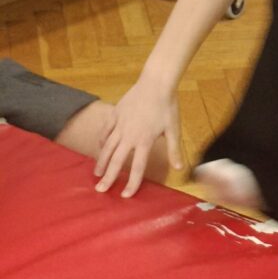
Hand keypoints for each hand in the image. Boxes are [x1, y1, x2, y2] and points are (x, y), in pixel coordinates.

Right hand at [93, 79, 181, 197]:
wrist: (156, 82)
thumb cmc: (167, 106)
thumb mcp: (174, 128)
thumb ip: (174, 149)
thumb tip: (179, 169)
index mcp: (144, 141)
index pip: (137, 167)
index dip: (131, 183)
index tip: (125, 196)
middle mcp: (129, 135)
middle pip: (116, 161)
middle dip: (108, 177)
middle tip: (100, 191)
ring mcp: (120, 124)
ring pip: (106, 147)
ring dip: (101, 161)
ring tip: (96, 174)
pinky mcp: (115, 114)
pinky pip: (105, 131)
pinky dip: (101, 141)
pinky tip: (100, 147)